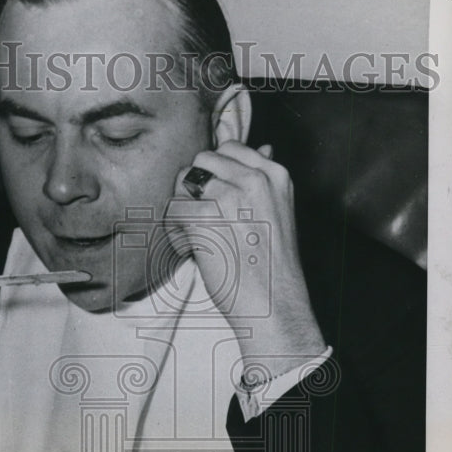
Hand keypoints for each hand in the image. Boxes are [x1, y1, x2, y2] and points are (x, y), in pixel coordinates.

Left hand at [168, 142, 324, 369]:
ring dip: (182, 212)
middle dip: (194, 190)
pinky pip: (172, 210)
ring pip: (182, 185)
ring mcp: (230, 197)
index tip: (216, 203)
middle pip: (200, 163)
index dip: (213, 175)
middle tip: (202, 222)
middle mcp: (254, 179)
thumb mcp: (279, 211)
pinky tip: (191, 251)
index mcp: (275, 174)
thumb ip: (264, 178)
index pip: (229, 148)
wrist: (274, 305)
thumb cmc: (272, 266)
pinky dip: (175, 234)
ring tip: (196, 239)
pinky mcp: (205, 219)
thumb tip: (263, 146)